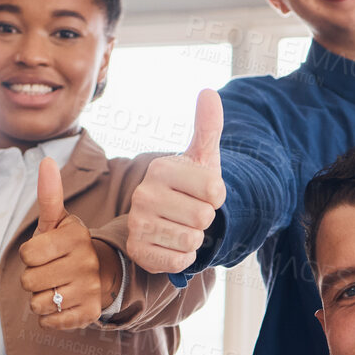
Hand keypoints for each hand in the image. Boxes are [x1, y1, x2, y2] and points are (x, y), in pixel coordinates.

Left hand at [19, 158, 121, 329]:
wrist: (101, 275)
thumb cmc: (67, 247)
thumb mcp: (58, 222)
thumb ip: (49, 195)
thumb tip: (46, 161)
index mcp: (75, 237)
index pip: (27, 254)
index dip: (30, 255)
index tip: (46, 252)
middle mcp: (86, 262)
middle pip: (28, 281)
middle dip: (33, 278)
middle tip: (51, 271)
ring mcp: (90, 290)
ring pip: (37, 303)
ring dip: (40, 297)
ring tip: (57, 286)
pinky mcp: (89, 314)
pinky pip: (48, 321)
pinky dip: (49, 316)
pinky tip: (62, 303)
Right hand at [124, 89, 224, 273]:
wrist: (164, 221)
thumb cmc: (189, 188)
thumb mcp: (202, 158)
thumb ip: (208, 127)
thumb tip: (208, 92)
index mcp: (161, 168)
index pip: (215, 191)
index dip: (217, 197)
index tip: (202, 194)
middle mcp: (143, 194)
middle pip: (204, 217)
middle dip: (204, 220)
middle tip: (190, 213)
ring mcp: (137, 223)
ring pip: (192, 241)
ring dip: (194, 239)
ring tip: (180, 227)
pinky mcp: (138, 250)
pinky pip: (179, 261)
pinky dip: (182, 258)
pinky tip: (171, 244)